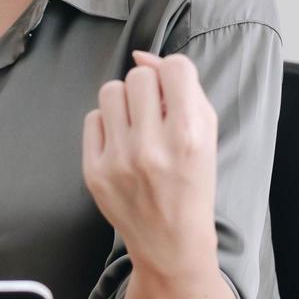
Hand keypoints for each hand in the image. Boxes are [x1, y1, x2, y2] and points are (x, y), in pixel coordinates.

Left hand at [81, 51, 219, 279]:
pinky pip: (92, 119)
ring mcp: (119, 160)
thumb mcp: (206, 135)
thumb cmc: (193, 182)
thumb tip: (141, 56)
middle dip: (148, 89)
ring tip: (136, 127)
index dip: (175, 75)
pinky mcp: (94, 172)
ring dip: (125, 103)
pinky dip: (107, 126)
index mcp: (189, 136)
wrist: (171, 242)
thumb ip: (184, 89)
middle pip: (138, 76)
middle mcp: (152, 147)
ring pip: (110, 91)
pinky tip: (121, 146)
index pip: (175, 68)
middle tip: (155, 114)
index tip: (176, 93)